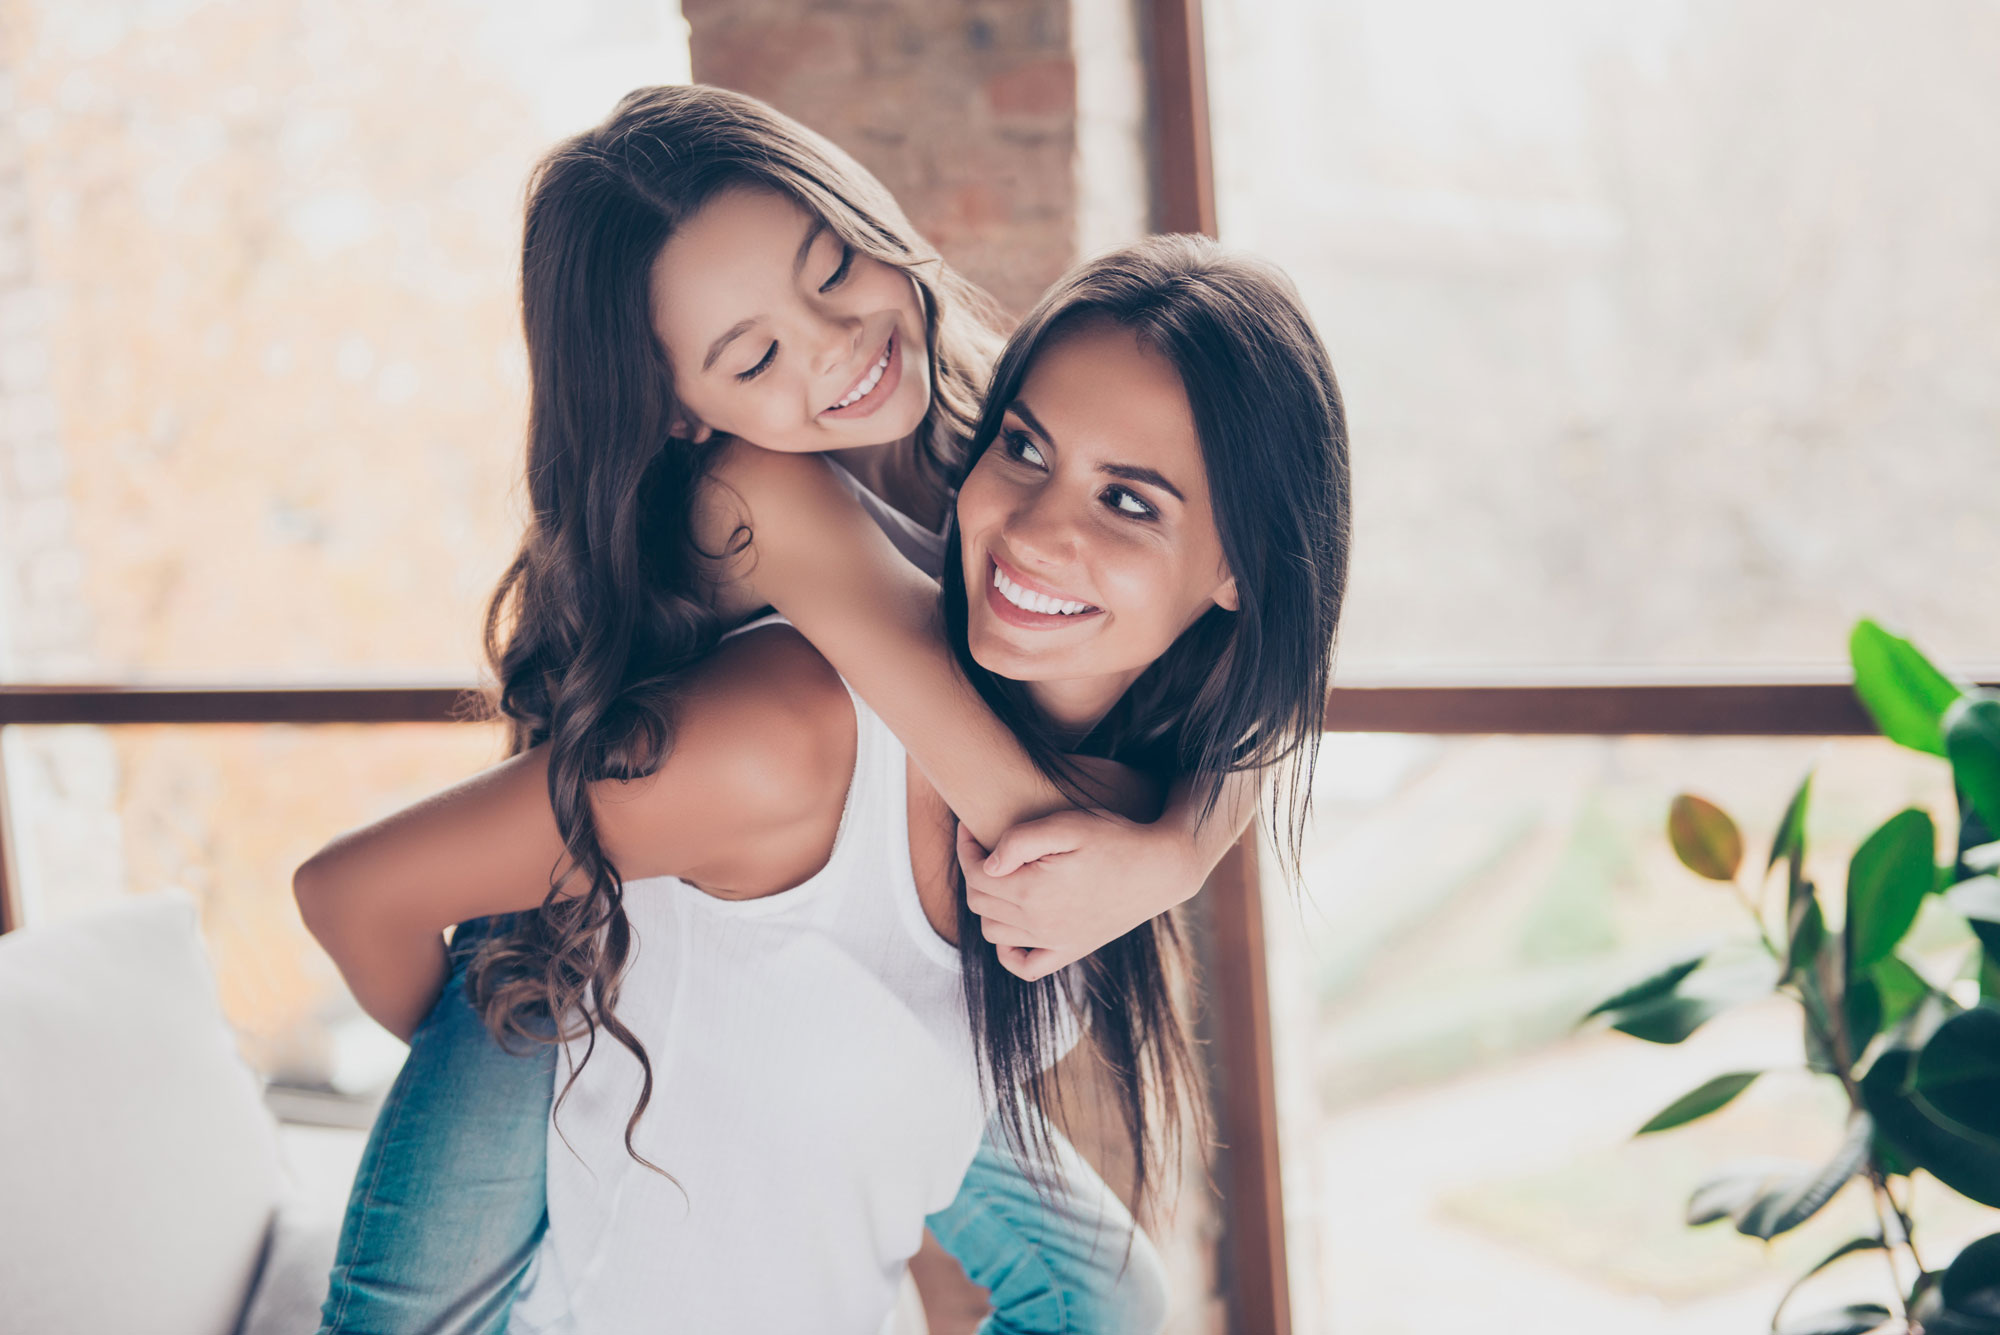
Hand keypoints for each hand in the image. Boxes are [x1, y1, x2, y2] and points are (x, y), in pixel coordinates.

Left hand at [955, 810, 1205, 982]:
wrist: (1160, 869)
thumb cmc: (1115, 838)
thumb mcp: (1067, 824)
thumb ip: (1020, 840)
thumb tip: (988, 864)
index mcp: (1032, 891)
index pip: (975, 876)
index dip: (966, 848)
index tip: (970, 828)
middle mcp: (1039, 924)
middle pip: (979, 903)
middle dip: (973, 872)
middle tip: (984, 847)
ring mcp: (1054, 942)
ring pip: (993, 932)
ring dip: (986, 904)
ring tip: (1000, 877)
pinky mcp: (1070, 950)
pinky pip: (1025, 967)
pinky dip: (1008, 951)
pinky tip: (1012, 927)